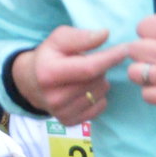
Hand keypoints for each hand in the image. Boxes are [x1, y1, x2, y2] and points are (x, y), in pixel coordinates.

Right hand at [9, 26, 130, 120]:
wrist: (30, 82)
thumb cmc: (49, 56)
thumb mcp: (59, 38)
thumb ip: (80, 36)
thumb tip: (105, 35)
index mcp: (49, 74)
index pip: (89, 68)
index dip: (111, 58)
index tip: (126, 49)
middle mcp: (54, 97)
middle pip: (97, 80)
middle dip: (102, 67)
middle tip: (91, 61)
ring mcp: (61, 112)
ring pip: (101, 93)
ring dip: (100, 81)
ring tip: (86, 76)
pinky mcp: (68, 121)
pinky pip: (100, 107)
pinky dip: (99, 96)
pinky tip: (86, 89)